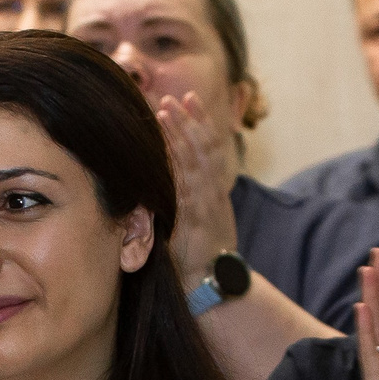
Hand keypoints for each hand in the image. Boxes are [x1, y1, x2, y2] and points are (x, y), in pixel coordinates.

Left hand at [155, 91, 238, 281]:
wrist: (210, 280)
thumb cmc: (203, 250)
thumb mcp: (207, 217)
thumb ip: (195, 193)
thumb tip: (173, 169)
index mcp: (217, 188)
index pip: (210, 146)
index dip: (200, 121)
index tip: (188, 99)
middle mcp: (212, 192)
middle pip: (201, 148)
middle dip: (186, 122)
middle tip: (170, 99)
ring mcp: (202, 204)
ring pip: (193, 161)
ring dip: (178, 135)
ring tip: (164, 112)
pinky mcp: (190, 218)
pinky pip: (182, 184)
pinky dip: (174, 162)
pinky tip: (161, 147)